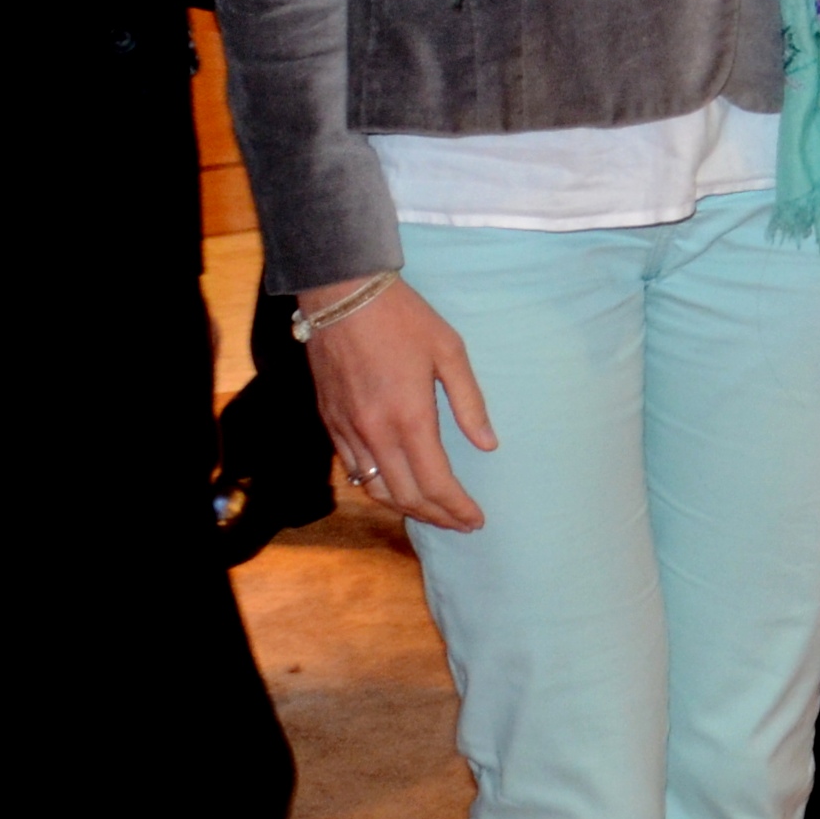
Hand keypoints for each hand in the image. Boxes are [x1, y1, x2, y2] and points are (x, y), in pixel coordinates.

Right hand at [311, 279, 496, 533]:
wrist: (342, 294)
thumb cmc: (403, 318)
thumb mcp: (449, 351)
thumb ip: (470, 403)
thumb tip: (489, 445)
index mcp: (409, 418)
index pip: (436, 483)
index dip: (458, 508)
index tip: (477, 520)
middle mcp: (375, 433)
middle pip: (406, 497)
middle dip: (437, 517)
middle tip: (461, 524)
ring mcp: (348, 431)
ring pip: (376, 490)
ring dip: (406, 509)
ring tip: (432, 512)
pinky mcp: (330, 422)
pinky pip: (354, 470)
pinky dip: (378, 488)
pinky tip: (395, 486)